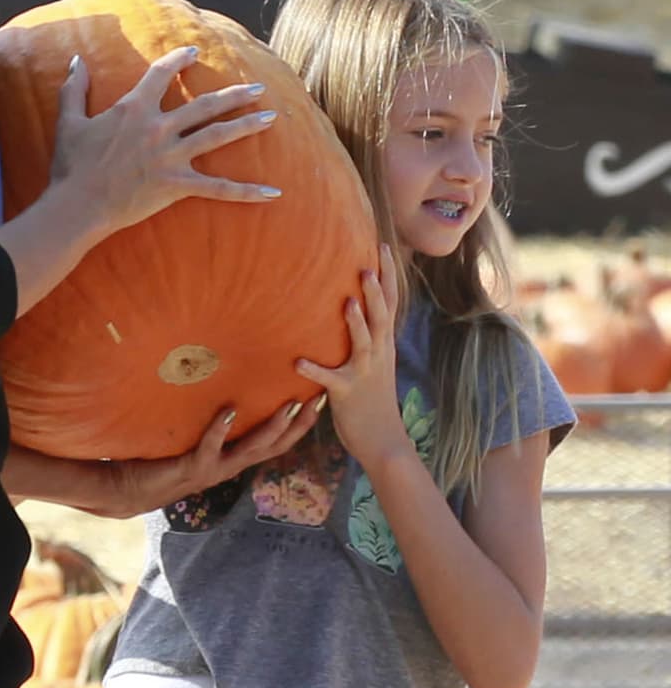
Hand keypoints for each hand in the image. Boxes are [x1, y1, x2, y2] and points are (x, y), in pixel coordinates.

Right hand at [51, 46, 281, 237]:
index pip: (161, 73)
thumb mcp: (69, 122)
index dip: (178, 59)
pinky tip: (273, 193)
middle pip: (204, 104)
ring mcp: (170, 156)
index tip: (193, 51)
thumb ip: (74, 88)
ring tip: (271, 116)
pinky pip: (218, 189)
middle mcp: (158, 127)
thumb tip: (76, 59)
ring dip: (247, 124)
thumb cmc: (71, 166)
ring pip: (217, 135)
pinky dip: (246, 192)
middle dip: (234, 94)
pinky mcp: (176, 185)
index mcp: (134, 108)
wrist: (77, 205)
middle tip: (258, 87)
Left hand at [109, 393, 325, 515]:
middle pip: (272, 447)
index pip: (273, 444)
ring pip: (250, 450)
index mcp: (229, 461)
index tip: (316, 402)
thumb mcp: (189, 443)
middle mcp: (227, 467)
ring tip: (289, 406)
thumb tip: (218, 392)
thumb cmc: (156, 462)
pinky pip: (210, 447)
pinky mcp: (190, 468)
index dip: (297, 427)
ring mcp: (211, 470)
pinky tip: (229, 410)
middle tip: (316, 400)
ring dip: (271, 428)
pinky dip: (220, 429)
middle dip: (297, 426)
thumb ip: (205, 427)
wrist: (125, 491)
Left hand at [295, 244, 407, 471]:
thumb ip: (366, 336)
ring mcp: (365, 373)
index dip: (389, 275)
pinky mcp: (347, 393)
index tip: (385, 246)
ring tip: (349, 301)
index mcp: (384, 344)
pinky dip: (315, 371)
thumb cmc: (372, 399)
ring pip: (364, 343)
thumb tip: (354, 309)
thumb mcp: (375, 362)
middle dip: (377, 289)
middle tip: (370, 262)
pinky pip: (330, 380)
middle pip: (382, 316)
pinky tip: (297, 362)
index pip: (390, 302)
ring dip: (357, 322)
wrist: (383, 440)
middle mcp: (379, 354)